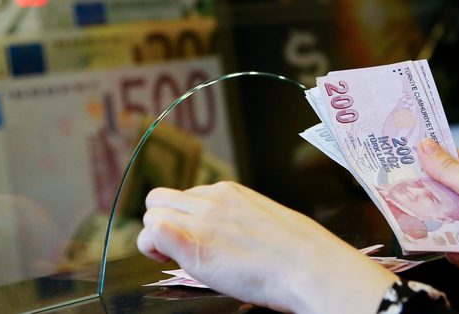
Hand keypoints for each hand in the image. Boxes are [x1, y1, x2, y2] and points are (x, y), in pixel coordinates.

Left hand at [137, 181, 396, 313]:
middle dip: (161, 222)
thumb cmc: (296, 252)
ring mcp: (201, 219)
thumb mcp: (265, 220)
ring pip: (151, 214)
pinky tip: (168, 260)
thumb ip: (238, 218)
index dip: (180, 218)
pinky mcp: (192, 243)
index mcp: (229, 192)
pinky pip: (152, 232)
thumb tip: (232, 232)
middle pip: (159, 199)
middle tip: (175, 249)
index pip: (184, 195)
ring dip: (155, 236)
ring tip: (174, 257)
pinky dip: (152, 247)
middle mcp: (211, 199)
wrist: (306, 266)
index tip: (191, 237)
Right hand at [417, 139, 458, 313]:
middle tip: (402, 188)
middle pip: (441, 191)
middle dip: (425, 193)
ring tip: (429, 222)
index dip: (430, 157)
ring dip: (436, 223)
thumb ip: (447, 168)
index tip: (405, 154)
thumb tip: (426, 147)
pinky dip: (451, 249)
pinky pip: (448, 246)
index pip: (452, 160)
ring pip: (441, 220)